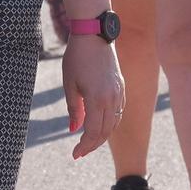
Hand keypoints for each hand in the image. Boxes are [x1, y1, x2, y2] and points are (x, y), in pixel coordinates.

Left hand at [62, 33, 123, 159]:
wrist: (94, 35)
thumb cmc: (77, 58)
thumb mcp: (69, 84)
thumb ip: (73, 109)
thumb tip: (74, 129)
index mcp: (98, 99)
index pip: (93, 132)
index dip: (84, 146)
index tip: (74, 154)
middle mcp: (112, 99)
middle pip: (105, 131)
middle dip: (92, 145)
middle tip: (79, 152)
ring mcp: (119, 93)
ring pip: (113, 123)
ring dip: (101, 135)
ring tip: (87, 142)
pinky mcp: (121, 88)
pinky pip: (118, 112)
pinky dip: (109, 122)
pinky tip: (99, 125)